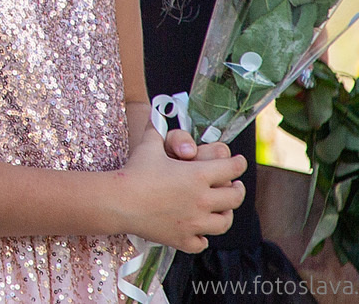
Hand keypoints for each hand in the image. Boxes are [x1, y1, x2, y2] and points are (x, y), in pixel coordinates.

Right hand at [117, 131, 245, 249]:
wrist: (118, 202)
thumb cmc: (134, 172)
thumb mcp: (149, 146)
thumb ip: (158, 131)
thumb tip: (157, 115)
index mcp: (198, 175)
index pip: (231, 168)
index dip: (238, 163)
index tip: (239, 161)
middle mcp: (202, 200)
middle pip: (235, 197)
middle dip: (238, 189)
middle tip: (235, 185)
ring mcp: (194, 222)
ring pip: (224, 222)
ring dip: (226, 214)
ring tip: (222, 209)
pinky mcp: (183, 239)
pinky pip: (202, 242)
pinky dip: (202, 237)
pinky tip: (198, 232)